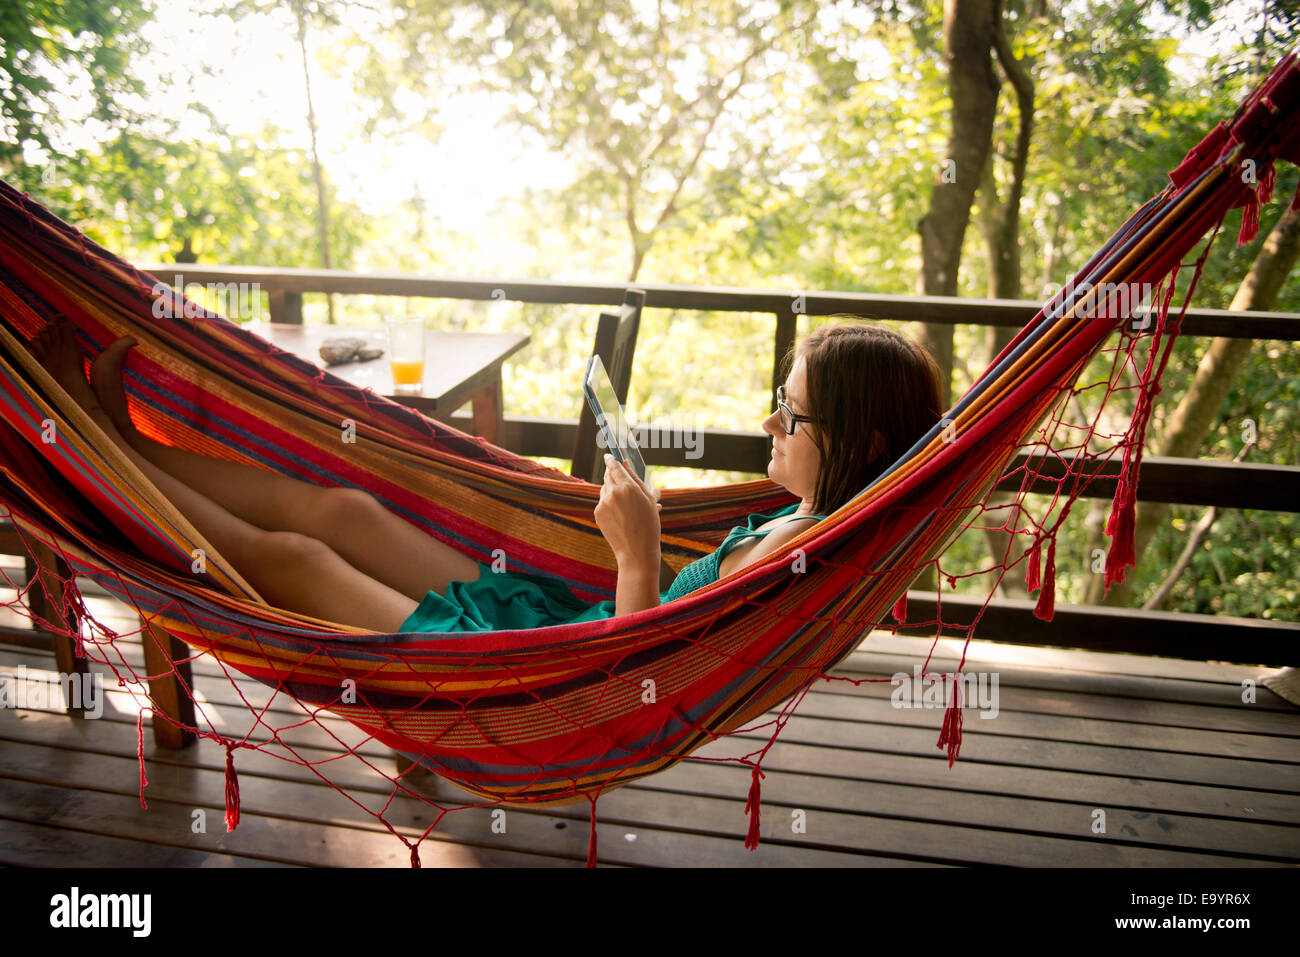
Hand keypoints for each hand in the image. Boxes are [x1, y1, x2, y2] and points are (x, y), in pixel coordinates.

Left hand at [594, 453, 660, 567]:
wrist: (637, 550)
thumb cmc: (649, 525)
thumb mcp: (648, 499)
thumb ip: (636, 479)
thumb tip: (625, 463)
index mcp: (628, 487)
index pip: (615, 467)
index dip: (611, 460)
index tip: (608, 455)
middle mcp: (613, 493)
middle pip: (608, 476)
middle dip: (613, 476)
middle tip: (622, 484)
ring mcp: (603, 503)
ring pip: (605, 489)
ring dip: (612, 491)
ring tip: (626, 507)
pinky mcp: (598, 513)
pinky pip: (603, 502)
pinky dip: (609, 505)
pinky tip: (620, 517)